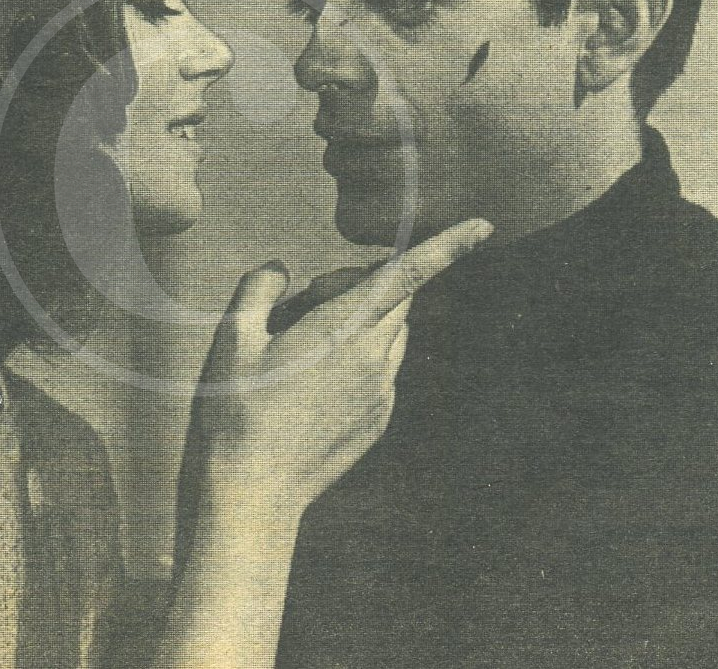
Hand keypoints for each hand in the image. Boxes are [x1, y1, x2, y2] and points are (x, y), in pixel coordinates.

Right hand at [194, 218, 492, 520]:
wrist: (253, 492)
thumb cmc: (237, 411)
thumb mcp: (233, 339)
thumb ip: (260, 290)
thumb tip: (281, 269)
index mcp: (342, 330)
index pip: (406, 275)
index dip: (448, 246)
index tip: (484, 225)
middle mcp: (374, 359)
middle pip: (398, 298)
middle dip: (367, 282)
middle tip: (310, 299)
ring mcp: (381, 393)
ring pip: (393, 334)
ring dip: (366, 319)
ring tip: (307, 342)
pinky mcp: (379, 420)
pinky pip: (384, 370)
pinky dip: (362, 356)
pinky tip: (314, 380)